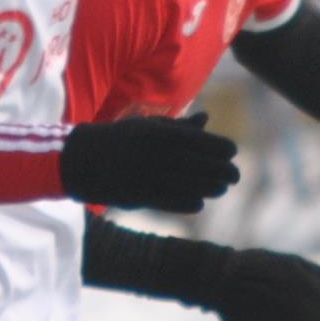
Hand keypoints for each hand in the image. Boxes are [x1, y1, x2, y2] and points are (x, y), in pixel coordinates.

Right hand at [58, 114, 241, 214]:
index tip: (232, 152)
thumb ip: (179, 125)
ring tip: (220, 188)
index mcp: (163, 134)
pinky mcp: (142, 197)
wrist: (84, 160)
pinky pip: (174, 202)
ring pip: (193, 186)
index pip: (204, 142)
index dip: (222, 148)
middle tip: (235, 175)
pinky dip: (190, 203)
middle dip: (224, 171)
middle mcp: (160, 156)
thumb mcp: (149, 126)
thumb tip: (206, 118)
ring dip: (211, 188)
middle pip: (204, 166)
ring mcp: (152, 178)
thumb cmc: (122, 138)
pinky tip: (199, 201)